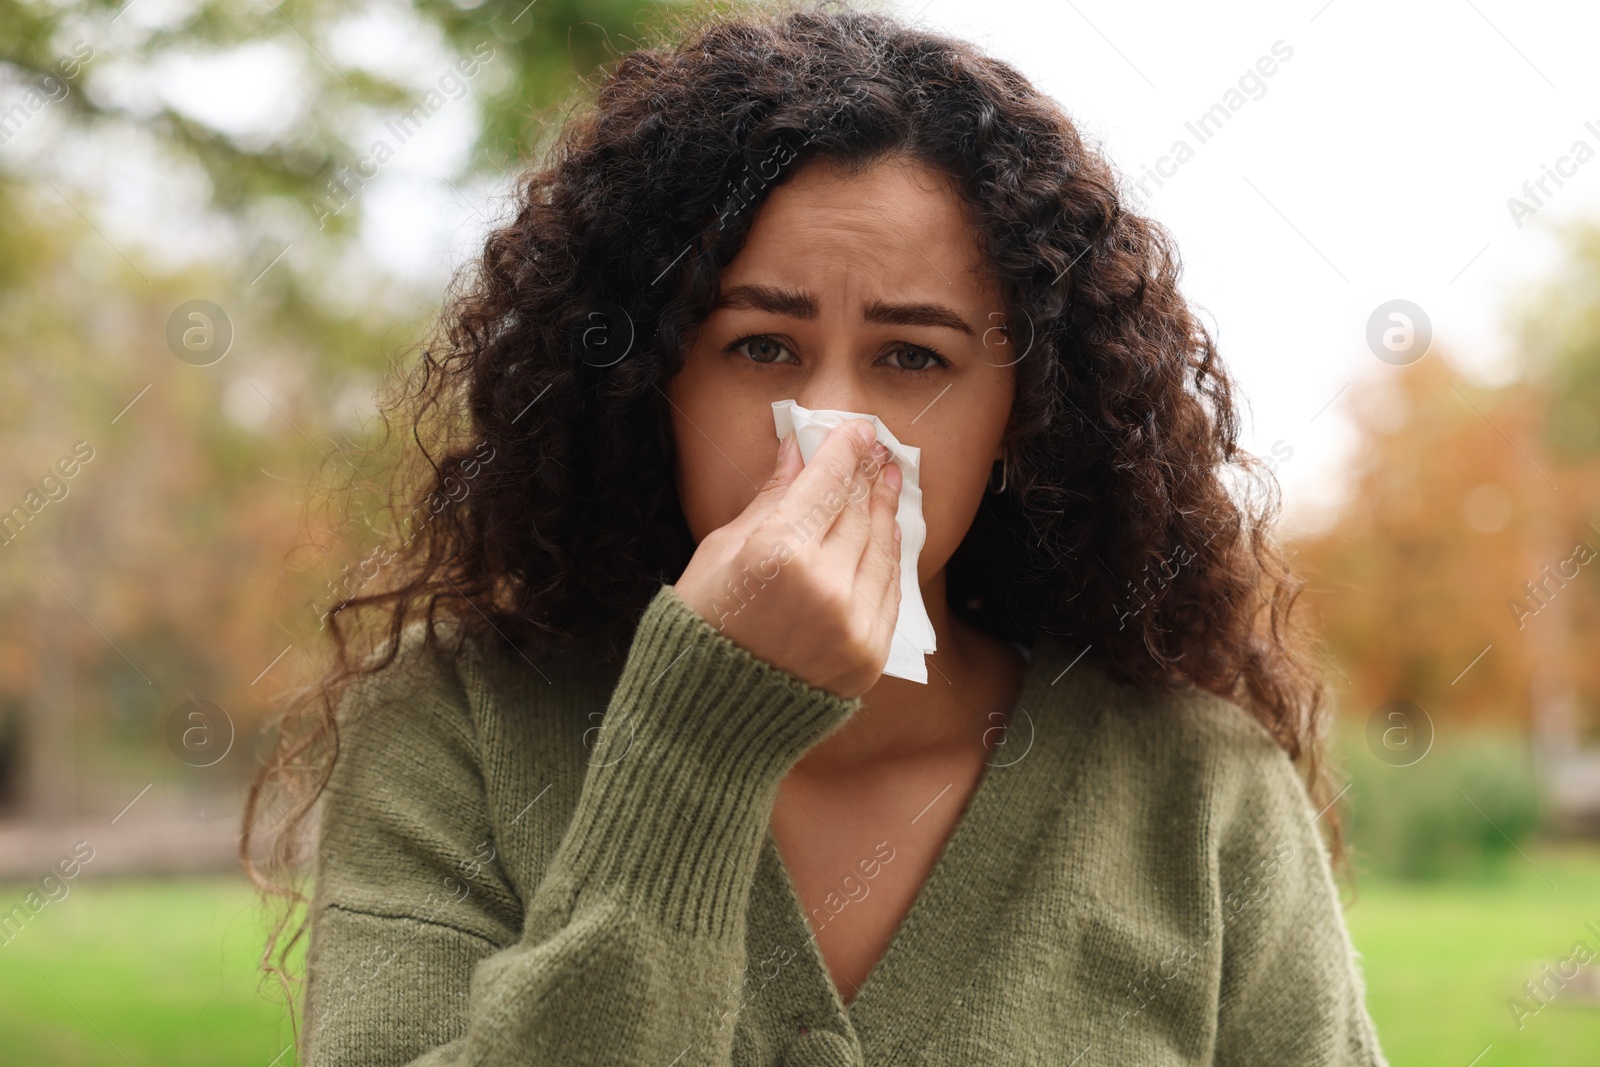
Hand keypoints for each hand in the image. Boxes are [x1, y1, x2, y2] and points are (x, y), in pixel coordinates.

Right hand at [673, 418, 903, 698]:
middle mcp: (824, 585)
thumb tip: (798, 451)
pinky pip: (890, 590)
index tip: (859, 429)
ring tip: (886, 483)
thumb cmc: (703, 623)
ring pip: (882, 547)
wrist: (710, 714)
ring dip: (885, 511)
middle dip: (866, 476)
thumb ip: (771, 499)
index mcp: (778, 552)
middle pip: (858, 511)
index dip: (845, 449)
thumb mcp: (722, 550)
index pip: (827, 482)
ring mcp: (852, 623)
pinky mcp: (869, 654)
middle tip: (876, 451)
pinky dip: (889, 558)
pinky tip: (886, 534)